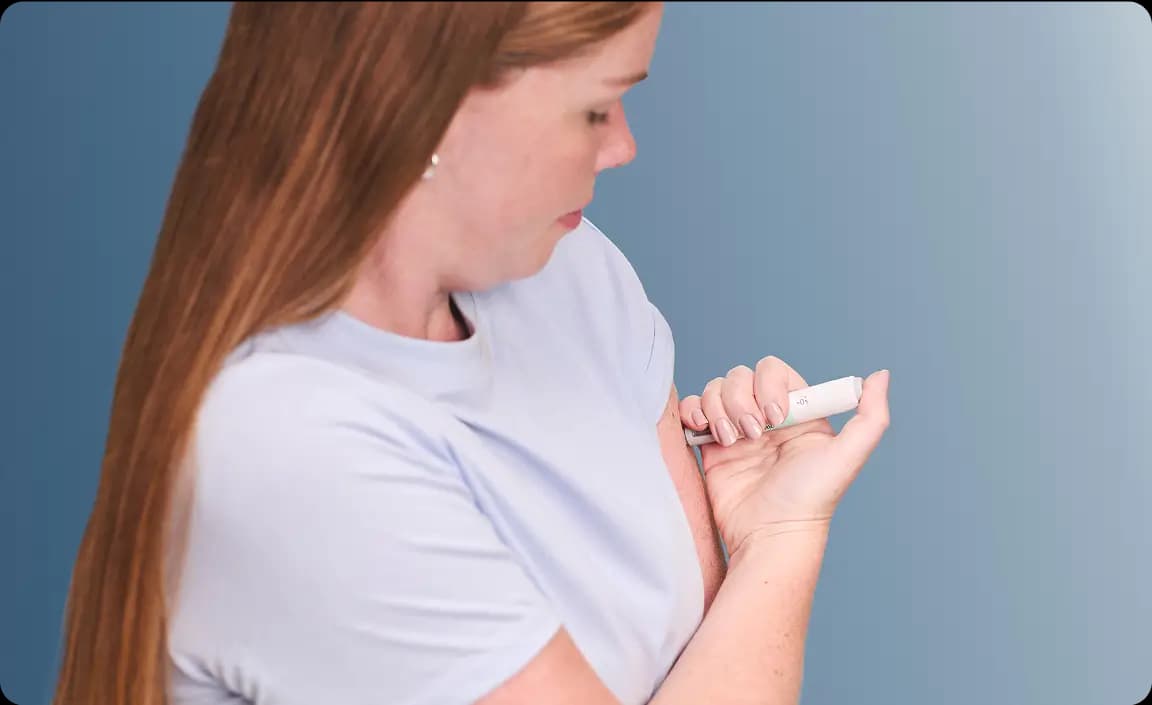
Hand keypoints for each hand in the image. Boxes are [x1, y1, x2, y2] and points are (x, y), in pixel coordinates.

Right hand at [679, 357, 890, 555]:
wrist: (769, 535)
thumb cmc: (810, 500)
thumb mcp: (847, 457)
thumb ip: (871, 416)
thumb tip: (881, 375)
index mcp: (796, 413)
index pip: (773, 371)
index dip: (769, 386)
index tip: (777, 418)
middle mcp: (766, 417)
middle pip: (740, 377)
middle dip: (741, 400)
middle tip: (752, 435)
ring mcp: (736, 430)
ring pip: (716, 390)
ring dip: (719, 409)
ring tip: (730, 441)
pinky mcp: (710, 446)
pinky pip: (694, 409)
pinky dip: (693, 412)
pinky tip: (707, 433)